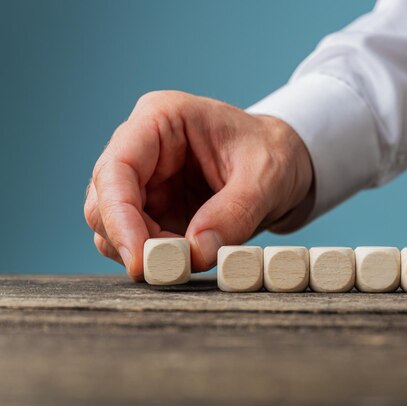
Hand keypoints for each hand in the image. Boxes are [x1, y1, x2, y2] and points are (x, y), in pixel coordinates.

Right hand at [84, 91, 312, 279]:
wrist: (285, 164)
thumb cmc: (275, 154)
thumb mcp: (267, 178)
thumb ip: (235, 213)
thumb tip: (195, 253)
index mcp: (162, 118)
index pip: (118, 168)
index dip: (119, 216)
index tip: (139, 259)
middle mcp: (142, 146)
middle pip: (104, 200)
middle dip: (131, 239)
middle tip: (170, 268)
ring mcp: (144, 179)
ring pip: (112, 224)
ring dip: (141, 251)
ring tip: (188, 259)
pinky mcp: (153, 207)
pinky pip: (135, 238)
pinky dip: (153, 256)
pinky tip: (186, 258)